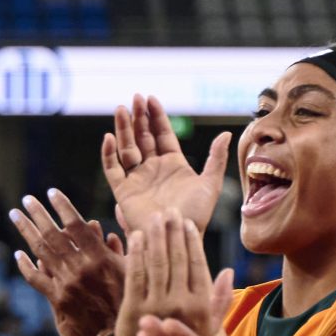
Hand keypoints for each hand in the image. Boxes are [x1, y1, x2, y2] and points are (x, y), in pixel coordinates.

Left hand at [9, 190, 122, 335]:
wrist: (119, 332)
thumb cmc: (130, 297)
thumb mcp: (131, 268)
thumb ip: (116, 246)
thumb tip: (99, 225)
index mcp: (100, 257)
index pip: (76, 225)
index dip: (63, 206)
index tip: (51, 192)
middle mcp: (80, 268)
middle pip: (53, 234)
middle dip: (38, 214)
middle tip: (26, 199)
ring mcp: (66, 283)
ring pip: (41, 252)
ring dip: (26, 231)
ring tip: (15, 215)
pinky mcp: (58, 299)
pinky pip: (36, 279)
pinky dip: (26, 265)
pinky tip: (18, 253)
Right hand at [102, 93, 228, 235]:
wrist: (177, 237)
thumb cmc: (196, 215)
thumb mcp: (210, 184)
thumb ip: (215, 159)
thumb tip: (226, 133)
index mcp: (173, 164)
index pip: (161, 134)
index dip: (156, 117)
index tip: (151, 99)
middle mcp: (152, 169)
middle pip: (142, 137)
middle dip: (138, 117)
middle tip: (135, 98)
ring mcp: (137, 179)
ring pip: (126, 148)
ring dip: (123, 129)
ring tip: (120, 109)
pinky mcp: (123, 192)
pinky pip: (112, 169)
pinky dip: (108, 154)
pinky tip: (109, 138)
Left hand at [115, 218, 234, 335]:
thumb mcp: (207, 328)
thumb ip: (219, 300)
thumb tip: (227, 270)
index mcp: (201, 306)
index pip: (197, 265)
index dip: (191, 241)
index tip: (187, 223)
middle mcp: (180, 304)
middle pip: (177, 259)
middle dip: (173, 232)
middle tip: (170, 211)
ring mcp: (155, 306)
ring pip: (157, 263)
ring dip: (157, 236)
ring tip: (156, 217)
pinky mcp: (132, 308)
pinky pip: (135, 274)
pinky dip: (136, 253)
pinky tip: (136, 236)